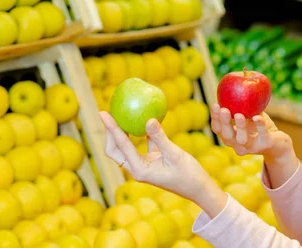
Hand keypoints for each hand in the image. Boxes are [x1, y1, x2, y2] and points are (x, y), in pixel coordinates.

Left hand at [101, 111, 223, 208]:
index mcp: (139, 170)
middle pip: (114, 151)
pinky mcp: (150, 162)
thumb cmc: (187, 174)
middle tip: (108, 114)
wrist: (197, 188)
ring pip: (124, 149)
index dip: (112, 128)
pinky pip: (139, 147)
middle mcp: (137, 169)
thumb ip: (160, 137)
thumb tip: (148, 119)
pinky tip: (141, 121)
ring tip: (119, 116)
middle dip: (109, 133)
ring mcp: (142, 166)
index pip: (121, 146)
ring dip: (120, 134)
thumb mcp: (174, 154)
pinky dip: (138, 135)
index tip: (104, 113)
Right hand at [210, 103, 292, 162]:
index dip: (215, 118)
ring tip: (239, 114)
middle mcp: (238, 145)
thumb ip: (239, 106)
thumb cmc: (259, 127)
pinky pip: (262, 135)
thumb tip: (232, 86)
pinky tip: (257, 116)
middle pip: (227, 136)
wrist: (278, 143)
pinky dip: (259, 125)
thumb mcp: (248, 115)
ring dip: (240, 127)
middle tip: (224, 109)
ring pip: (242, 140)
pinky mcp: (265, 144)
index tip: (215, 104)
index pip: (218, 129)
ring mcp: (251, 147)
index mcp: (230, 137)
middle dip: (224, 123)